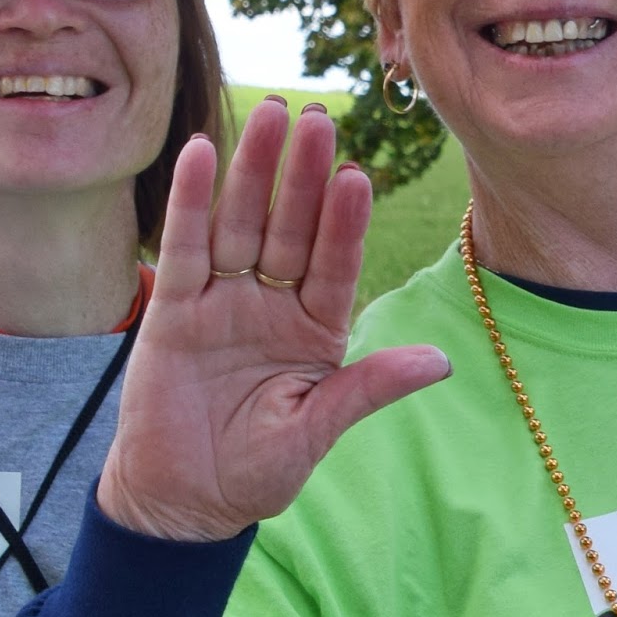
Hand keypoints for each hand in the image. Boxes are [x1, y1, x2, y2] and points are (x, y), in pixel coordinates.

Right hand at [97, 98, 450, 541]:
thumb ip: (369, 386)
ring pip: (242, 224)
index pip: (336, 264)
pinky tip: (201, 152)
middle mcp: (274, 305)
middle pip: (291, 228)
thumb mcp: (318, 428)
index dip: (344, 222)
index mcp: (316, 330)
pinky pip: (185, 247)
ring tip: (270, 114)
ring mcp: (224, 302)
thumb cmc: (256, 470)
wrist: (182, 501)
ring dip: (255, 170)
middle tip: (318, 119)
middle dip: (304, 175)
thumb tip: (440, 362)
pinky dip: (190, 201)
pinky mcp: (175, 310)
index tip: (357, 175)